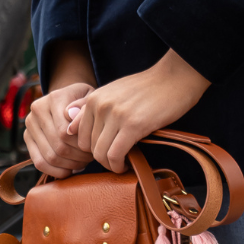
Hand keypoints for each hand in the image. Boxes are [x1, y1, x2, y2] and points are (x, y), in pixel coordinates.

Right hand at [24, 82, 93, 177]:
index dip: (81, 145)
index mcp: (54, 98)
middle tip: (90, 158)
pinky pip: (39, 162)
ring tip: (82, 163)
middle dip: (77, 156)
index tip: (93, 147)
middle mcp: (38, 110)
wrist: (67, 98)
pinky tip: (69, 170)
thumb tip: (71, 115)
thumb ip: (85, 105)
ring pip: (50, 156)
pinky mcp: (27, 138)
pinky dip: (55, 171)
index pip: (65, 132)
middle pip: (58, 145)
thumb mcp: (90, 98)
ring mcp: (30, 124)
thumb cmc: (83, 101)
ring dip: (69, 165)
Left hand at [68, 48, 209, 172]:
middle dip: (100, 158)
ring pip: (100, 154)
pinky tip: (127, 164)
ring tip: (121, 163)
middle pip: (88, 147)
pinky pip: (115, 155)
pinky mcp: (133, 125)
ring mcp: (116, 115)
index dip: (90, 149)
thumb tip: (69, 128)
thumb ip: (90, 108)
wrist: (175, 77)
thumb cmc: (147, 87)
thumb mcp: (114, 92)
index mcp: (94, 98)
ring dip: (110, 164)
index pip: (78, 135)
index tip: (104, 152)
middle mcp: (100, 105)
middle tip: (115, 160)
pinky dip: (119, 165)